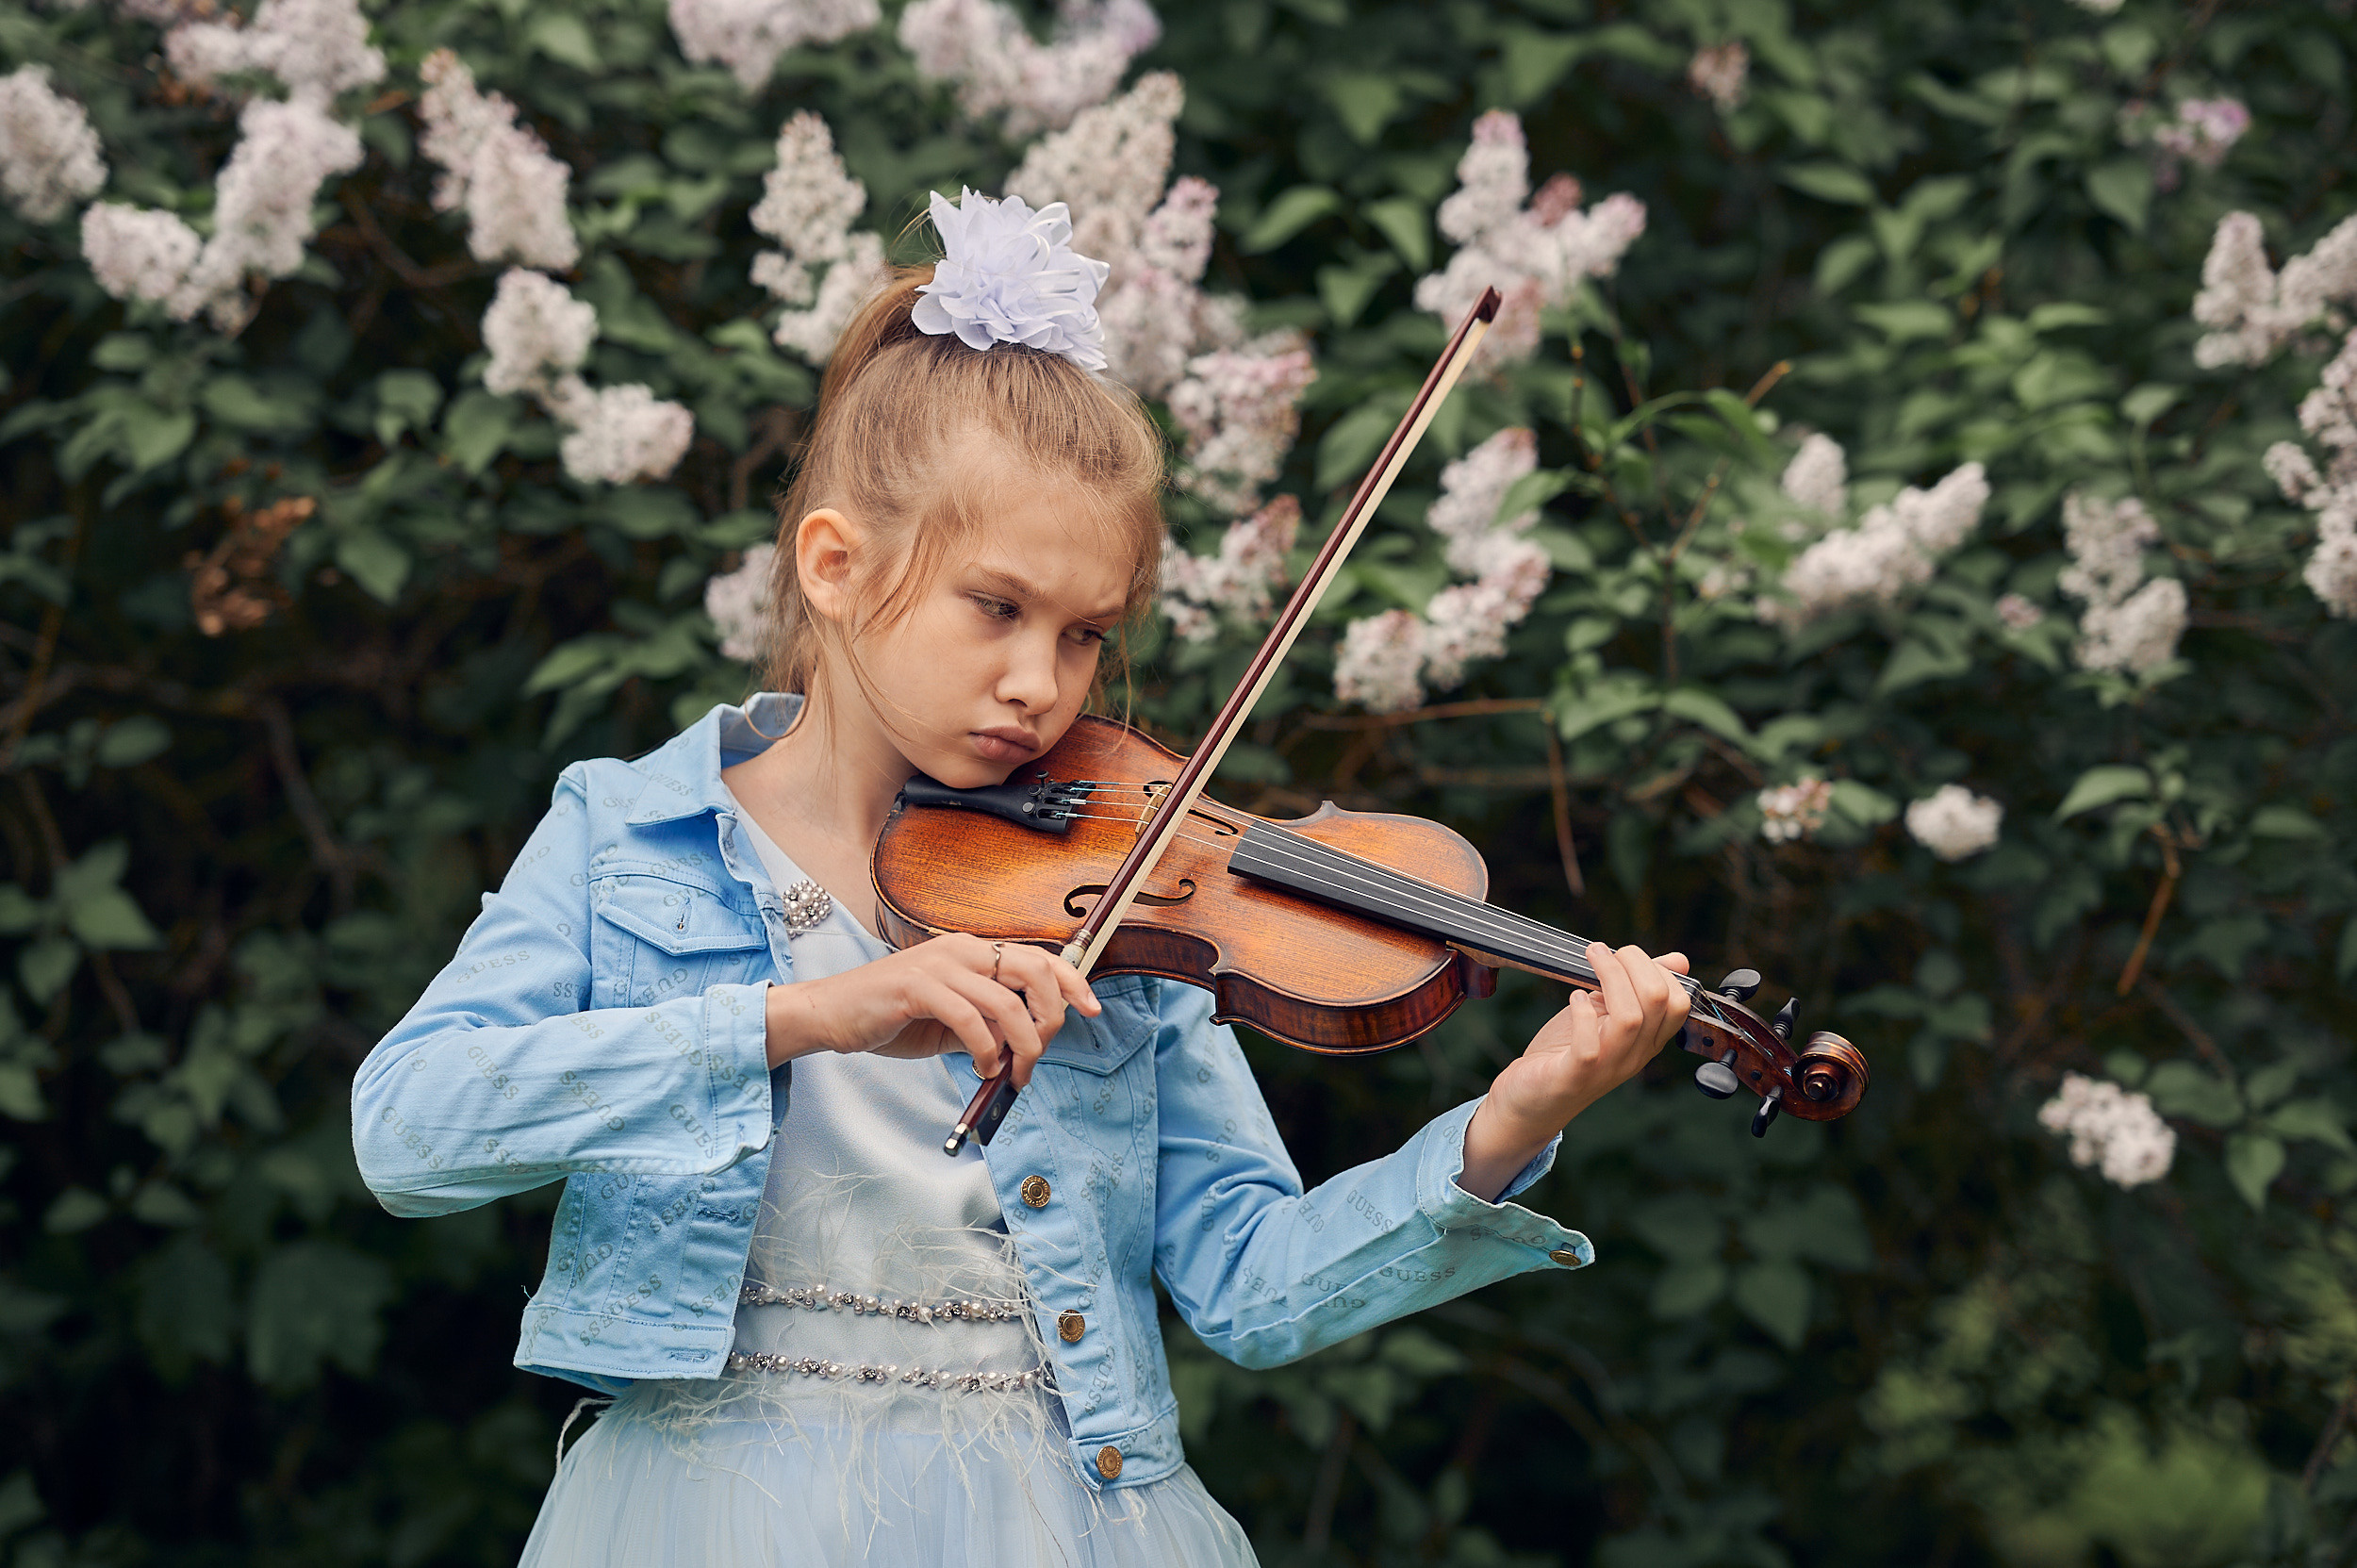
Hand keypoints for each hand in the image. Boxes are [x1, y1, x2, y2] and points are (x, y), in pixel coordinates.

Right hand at [762, 933, 1100, 1083]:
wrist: (832, 1014)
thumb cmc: (891, 1016)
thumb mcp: (951, 1021)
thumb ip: (988, 1025)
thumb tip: (1025, 1044)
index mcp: (973, 952)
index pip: (1039, 957)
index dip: (1073, 982)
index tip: (1093, 1009)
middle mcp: (961, 950)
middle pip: (1034, 970)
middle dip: (1051, 1016)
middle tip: (1038, 1053)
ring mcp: (939, 965)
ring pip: (1007, 1001)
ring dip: (1019, 1045)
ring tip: (1008, 1073)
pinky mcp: (917, 987)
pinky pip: (971, 1019)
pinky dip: (986, 1050)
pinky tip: (981, 1068)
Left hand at [1457, 942, 1691, 1200]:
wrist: (1529, 1101)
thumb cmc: (1566, 1052)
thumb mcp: (1605, 1013)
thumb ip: (1636, 988)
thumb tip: (1678, 960)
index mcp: (1646, 1041)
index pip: (1678, 1003)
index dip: (1657, 969)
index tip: (1626, 955)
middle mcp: (1634, 1056)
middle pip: (1659, 1002)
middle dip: (1635, 963)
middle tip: (1605, 952)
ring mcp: (1606, 1067)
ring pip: (1630, 1018)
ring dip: (1610, 977)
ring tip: (1591, 958)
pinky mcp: (1574, 1075)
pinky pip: (1590, 1045)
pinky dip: (1583, 1013)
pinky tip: (1574, 997)